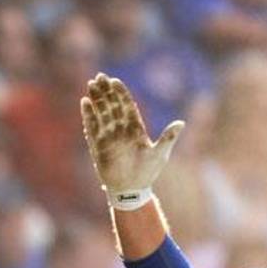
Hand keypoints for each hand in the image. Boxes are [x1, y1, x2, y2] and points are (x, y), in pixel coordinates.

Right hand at [80, 73, 183, 209]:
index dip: (121, 93)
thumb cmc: (147, 173)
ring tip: (91, 84)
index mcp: (135, 128)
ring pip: (101, 113)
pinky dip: (88, 115)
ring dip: (96, 99)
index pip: (127, 105)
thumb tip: (181, 123)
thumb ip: (168, 137)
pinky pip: (92, 126)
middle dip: (106, 91)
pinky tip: (84, 102)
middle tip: (99, 76)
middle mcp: (121, 129)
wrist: (131, 190)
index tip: (114, 80)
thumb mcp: (160, 154)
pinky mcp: (98, 145)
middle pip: (112, 105)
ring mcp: (109, 136)